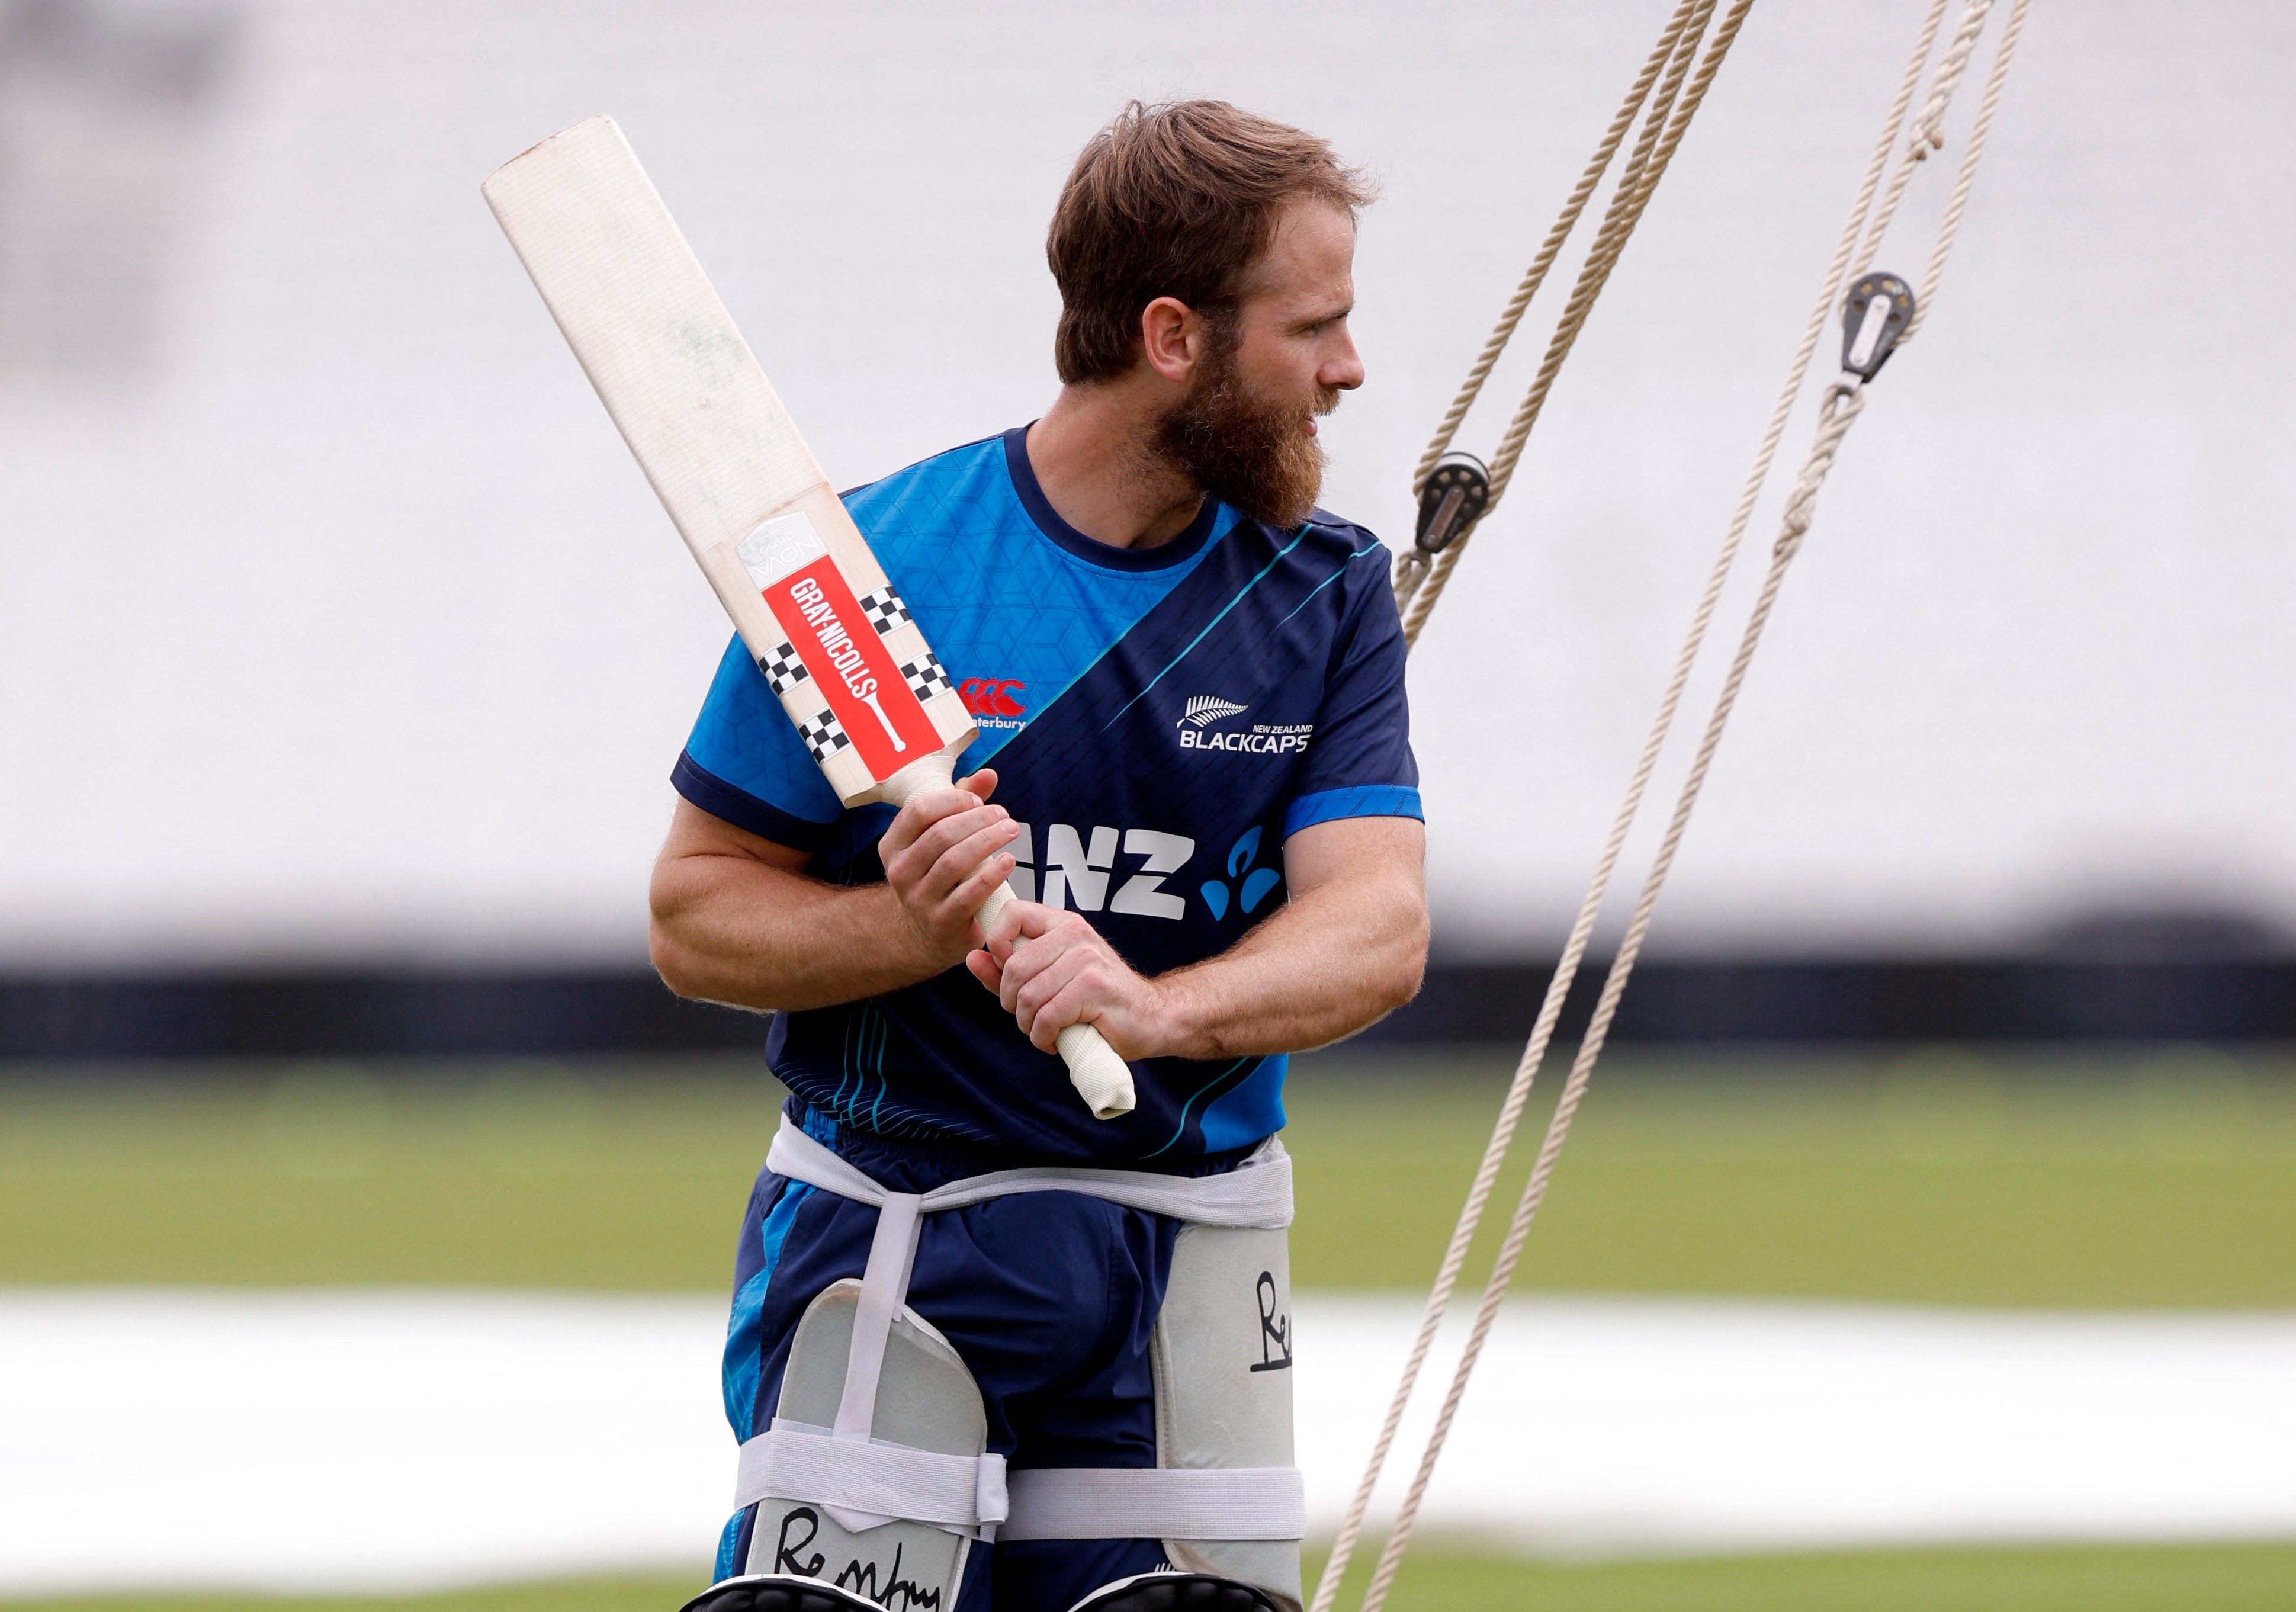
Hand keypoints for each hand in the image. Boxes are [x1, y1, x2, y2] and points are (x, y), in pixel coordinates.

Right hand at [877, 768, 1020, 970]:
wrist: (929, 933)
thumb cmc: (940, 874)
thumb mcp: (942, 838)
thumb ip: (962, 804)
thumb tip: (988, 775)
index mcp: (893, 845)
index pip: (919, 811)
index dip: (953, 801)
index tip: (978, 801)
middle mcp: (899, 872)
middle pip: (941, 834)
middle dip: (978, 820)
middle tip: (1005, 816)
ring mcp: (918, 900)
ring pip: (954, 862)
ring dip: (988, 841)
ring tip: (1012, 830)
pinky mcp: (942, 923)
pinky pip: (968, 895)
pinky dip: (991, 875)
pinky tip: (1008, 862)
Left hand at [967, 898, 1183, 1059]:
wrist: (1151, 1019)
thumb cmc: (1097, 1001)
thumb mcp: (1048, 980)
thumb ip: (1006, 970)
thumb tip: (971, 958)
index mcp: (1063, 923)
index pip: (1013, 912)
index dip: (996, 942)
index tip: (1004, 972)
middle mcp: (1076, 934)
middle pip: (1014, 966)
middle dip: (1010, 1002)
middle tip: (1026, 1017)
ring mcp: (1087, 959)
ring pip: (1028, 995)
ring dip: (1027, 1024)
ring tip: (1042, 1031)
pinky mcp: (1095, 988)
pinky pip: (1047, 1016)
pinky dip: (1043, 1037)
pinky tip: (1054, 1041)